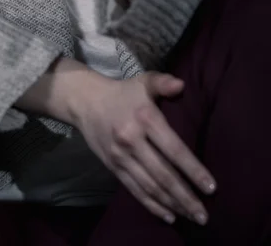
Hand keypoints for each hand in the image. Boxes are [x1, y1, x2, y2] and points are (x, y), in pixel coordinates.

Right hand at [75, 71, 215, 224]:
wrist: (86, 101)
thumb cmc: (123, 92)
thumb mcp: (143, 81)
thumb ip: (163, 82)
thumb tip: (182, 85)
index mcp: (144, 118)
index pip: (174, 149)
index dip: (193, 170)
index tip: (210, 187)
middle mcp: (132, 140)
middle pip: (163, 174)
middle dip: (186, 197)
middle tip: (204, 215)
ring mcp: (121, 156)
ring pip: (150, 186)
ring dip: (172, 204)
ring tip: (191, 216)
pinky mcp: (113, 166)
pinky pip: (135, 189)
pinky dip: (152, 205)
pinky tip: (168, 215)